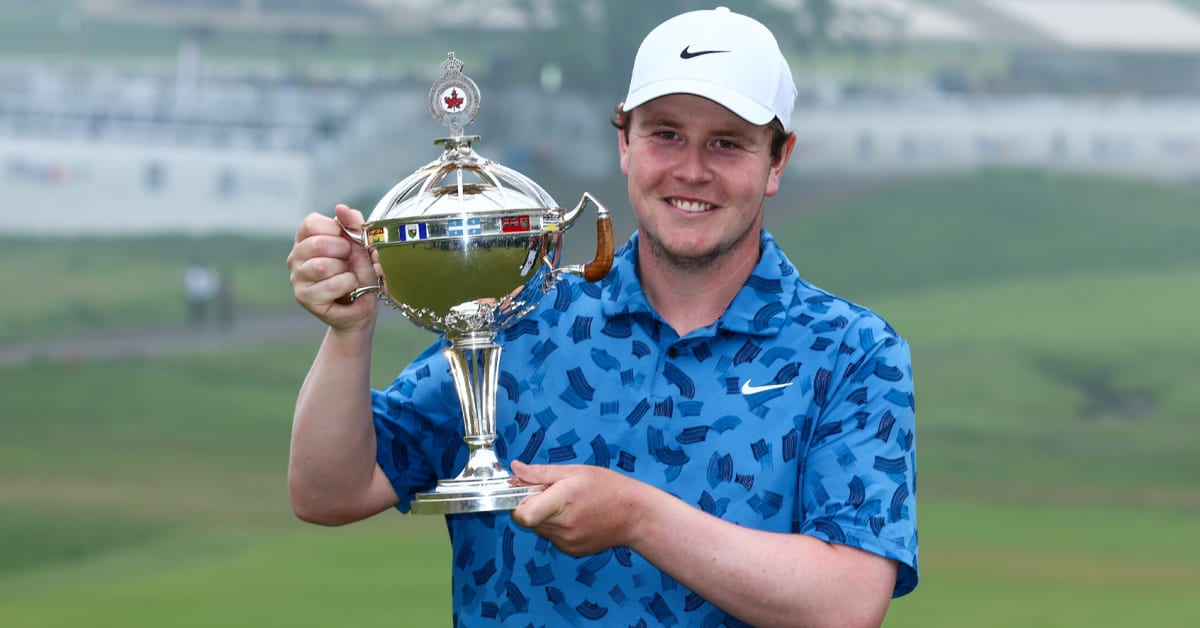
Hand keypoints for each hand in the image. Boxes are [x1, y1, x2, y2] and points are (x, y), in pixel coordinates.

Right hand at [286, 204, 381, 330]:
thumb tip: (341, 208)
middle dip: (343, 252)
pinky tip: (349, 287)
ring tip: (349, 275)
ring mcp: (297, 277)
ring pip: (322, 266)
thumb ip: (353, 223)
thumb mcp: (361, 244)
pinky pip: (331, 285)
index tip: (346, 242)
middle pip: (317, 244)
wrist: (363, 304)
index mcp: (306, 238)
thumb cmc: (360, 272)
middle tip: (349, 261)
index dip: (335, 230)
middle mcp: (296, 256)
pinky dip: (348, 284)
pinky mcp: (304, 297)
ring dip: (346, 270)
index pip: (310, 223)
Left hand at [509, 461, 648, 556]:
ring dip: (545, 515)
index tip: (525, 490)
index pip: (522, 514)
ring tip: (567, 503)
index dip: (517, 502)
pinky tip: (575, 516)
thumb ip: (541, 473)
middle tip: (552, 492)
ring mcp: (567, 543)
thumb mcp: (575, 471)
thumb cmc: (609, 488)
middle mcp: (563, 528)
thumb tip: (516, 469)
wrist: (635, 515)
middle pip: (528, 520)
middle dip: (532, 504)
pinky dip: (557, 527)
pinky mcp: (572, 551)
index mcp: (562, 503)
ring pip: (540, 529)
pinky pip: (553, 537)